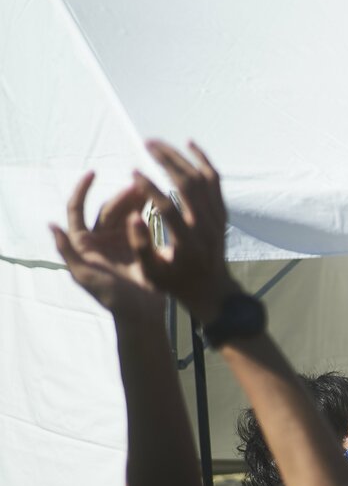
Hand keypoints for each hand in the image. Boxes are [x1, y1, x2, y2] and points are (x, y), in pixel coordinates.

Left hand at [50, 173, 161, 315]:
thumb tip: (51, 225)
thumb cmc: (112, 297)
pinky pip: (142, 220)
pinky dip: (148, 208)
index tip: (93, 173)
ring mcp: (121, 241)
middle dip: (121, 194)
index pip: (77, 210)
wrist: (142, 313)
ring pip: (126, 211)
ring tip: (150, 188)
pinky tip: (157, 200)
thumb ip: (68, 252)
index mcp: (84, 244)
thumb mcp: (86, 276)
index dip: (81, 190)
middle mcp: (100, 239)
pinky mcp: (140, 244)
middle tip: (139, 186)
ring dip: (136, 198)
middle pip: (107, 208)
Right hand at [126, 141, 238, 319]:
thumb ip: (141, 246)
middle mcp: (206, 226)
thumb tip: (132, 217)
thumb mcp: (152, 273)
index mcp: (188, 242)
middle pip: (188, 185)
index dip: (150, 189)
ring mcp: (217, 217)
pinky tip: (189, 145)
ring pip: (202, 178)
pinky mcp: (221, 211)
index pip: (169, 208)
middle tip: (145, 144)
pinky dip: (203, 161)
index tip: (134, 171)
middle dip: (166, 161)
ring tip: (157, 144)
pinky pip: (215, 181)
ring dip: (180, 157)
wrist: (212, 289)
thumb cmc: (175, 282)